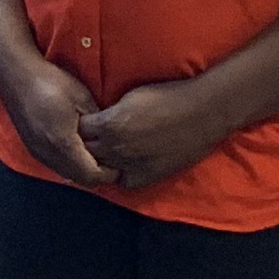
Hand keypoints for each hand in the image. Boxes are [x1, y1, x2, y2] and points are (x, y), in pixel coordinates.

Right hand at [0, 52, 113, 186]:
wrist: (16, 76)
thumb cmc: (51, 83)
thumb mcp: (82, 98)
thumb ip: (98, 123)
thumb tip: (111, 138)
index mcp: (64, 144)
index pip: (91, 176)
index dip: (109, 174)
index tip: (120, 164)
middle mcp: (49, 155)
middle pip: (79, 180)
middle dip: (97, 175)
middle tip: (111, 162)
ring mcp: (39, 153)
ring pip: (67, 174)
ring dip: (82, 171)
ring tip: (96, 155)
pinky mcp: (33, 148)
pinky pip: (56, 166)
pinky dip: (70, 165)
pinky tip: (77, 149)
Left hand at [77, 79, 223, 192]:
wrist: (201, 113)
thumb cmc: (167, 97)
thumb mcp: (130, 97)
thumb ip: (109, 112)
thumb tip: (96, 119)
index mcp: (109, 124)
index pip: (78, 130)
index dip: (79, 126)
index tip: (83, 123)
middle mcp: (115, 148)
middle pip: (85, 152)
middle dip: (84, 145)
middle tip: (90, 140)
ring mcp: (130, 165)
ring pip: (101, 169)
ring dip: (100, 161)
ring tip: (104, 152)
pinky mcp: (147, 177)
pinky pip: (123, 181)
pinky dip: (119, 174)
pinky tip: (122, 165)